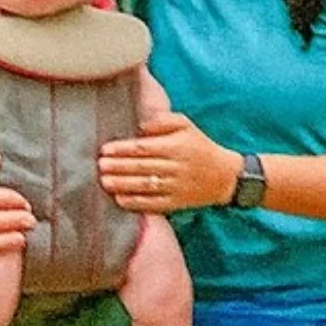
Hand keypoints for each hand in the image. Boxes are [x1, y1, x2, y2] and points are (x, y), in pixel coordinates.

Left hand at [98, 111, 241, 211]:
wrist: (225, 176)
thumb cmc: (200, 146)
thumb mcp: (186, 125)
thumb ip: (163, 121)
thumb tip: (140, 125)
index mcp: (175, 146)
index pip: (144, 148)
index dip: (123, 149)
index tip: (105, 149)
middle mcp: (175, 167)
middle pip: (141, 167)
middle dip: (118, 167)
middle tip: (100, 165)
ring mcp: (175, 187)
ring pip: (145, 186)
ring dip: (122, 184)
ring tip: (104, 181)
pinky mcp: (176, 203)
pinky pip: (153, 204)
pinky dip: (136, 202)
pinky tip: (120, 199)